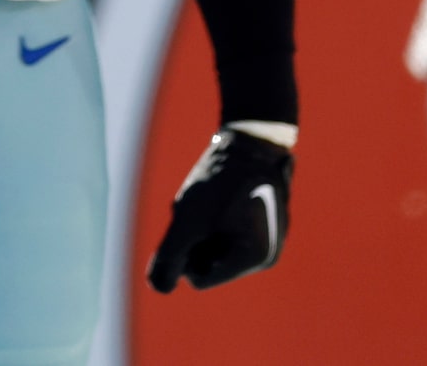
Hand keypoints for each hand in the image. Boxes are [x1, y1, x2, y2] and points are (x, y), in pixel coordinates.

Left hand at [147, 127, 291, 291]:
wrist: (250, 137)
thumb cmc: (219, 179)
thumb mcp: (188, 218)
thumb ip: (170, 255)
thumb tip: (159, 288)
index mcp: (254, 259)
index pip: (200, 278)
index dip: (183, 251)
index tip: (190, 221)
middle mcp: (267, 254)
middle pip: (207, 261)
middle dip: (194, 237)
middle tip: (201, 205)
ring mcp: (268, 237)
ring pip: (213, 244)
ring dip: (202, 225)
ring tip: (210, 197)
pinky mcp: (263, 219)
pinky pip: (225, 228)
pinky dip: (213, 214)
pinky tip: (220, 191)